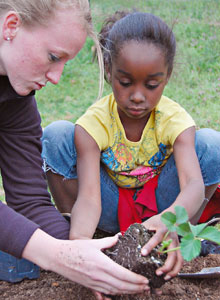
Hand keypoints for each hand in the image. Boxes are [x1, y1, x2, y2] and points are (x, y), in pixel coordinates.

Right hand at [23, 229, 149, 294]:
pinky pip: (106, 292)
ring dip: (128, 292)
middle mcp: (99, 277)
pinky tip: (121, 293)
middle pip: (122, 286)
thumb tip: (119, 237)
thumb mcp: (93, 243)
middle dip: (136, 288)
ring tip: (138, 291)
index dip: (136, 279)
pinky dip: (116, 293)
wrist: (58, 258)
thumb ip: (108, 242)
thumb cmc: (75, 249)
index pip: (123, 275)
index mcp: (102, 264)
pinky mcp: (89, 286)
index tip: (145, 280)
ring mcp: (94, 283)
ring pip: (115, 291)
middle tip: (146, 287)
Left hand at [141, 215, 182, 279]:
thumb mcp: (148, 222)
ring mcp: (177, 244)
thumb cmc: (157, 221)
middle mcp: (171, 238)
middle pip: (172, 253)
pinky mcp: (179, 248)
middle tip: (157, 273)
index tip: (142, 253)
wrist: (173, 218)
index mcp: (162, 230)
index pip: (156, 238)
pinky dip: (176, 270)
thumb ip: (139, 229)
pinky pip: (181, 261)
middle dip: (166, 265)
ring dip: (172, 270)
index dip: (149, 246)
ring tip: (164, 278)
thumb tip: (122, 235)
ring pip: (178, 259)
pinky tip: (169, 276)